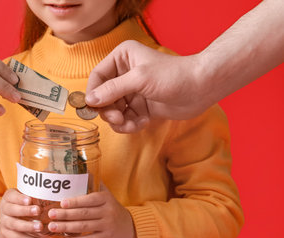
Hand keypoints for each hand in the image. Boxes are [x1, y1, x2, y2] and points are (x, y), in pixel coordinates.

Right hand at [0, 189, 45, 237]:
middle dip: (25, 211)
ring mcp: (4, 223)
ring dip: (28, 227)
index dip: (20, 198)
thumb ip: (32, 195)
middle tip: (38, 211)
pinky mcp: (7, 234)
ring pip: (15, 225)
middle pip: (12, 210)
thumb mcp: (23, 197)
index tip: (29, 200)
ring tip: (40, 227)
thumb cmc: (20, 205)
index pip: (11, 197)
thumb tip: (51, 193)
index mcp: (8, 198)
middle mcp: (4, 210)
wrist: (7, 220)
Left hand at [47, 185, 136, 237]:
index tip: (62, 202)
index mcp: (106, 198)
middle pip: (84, 213)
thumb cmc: (112, 208)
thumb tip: (80, 169)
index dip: (76, 201)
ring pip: (84, 226)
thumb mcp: (106, 195)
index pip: (90, 199)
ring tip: (52, 227)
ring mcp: (107, 225)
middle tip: (50, 214)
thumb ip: (94, 184)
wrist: (130, 227)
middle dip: (66, 214)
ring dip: (66, 227)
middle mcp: (107, 211)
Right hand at [86, 40, 213, 132]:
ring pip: (113, 111)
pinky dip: (130, 124)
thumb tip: (90, 100)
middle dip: (109, 111)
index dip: (93, 93)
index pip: (97, 76)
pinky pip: (125, 119)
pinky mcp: (140, 107)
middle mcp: (124, 73)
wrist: (201, 89)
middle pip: (103, 97)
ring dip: (120, 121)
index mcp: (122, 58)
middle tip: (117, 119)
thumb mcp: (139, 79)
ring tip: (131, 125)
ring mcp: (132, 91)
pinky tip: (142, 123)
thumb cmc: (173, 76)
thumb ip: (113, 89)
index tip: (93, 108)